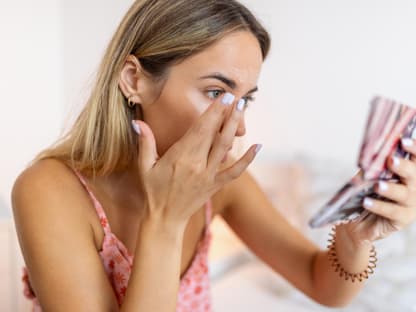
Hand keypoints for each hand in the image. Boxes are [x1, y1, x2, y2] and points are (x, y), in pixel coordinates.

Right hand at [131, 93, 259, 227]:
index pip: (201, 128)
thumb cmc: (153, 191)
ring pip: (226, 147)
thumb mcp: (144, 167)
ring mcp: (209, 175)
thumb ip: (145, 143)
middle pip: (216, 134)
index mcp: (181, 156)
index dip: (214, 111)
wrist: (164, 219)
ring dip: (235, 127)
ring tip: (243, 109)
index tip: (224, 97)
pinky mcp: (215, 185)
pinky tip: (258, 146)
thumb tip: (137, 122)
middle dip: (227, 113)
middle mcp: (198, 164)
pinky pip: (235, 171)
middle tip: (237, 97)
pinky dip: (248, 159)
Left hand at [344, 138, 415, 244]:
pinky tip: (366, 201)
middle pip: (414, 175)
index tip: (403, 140)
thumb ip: (373, 165)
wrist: (357, 221)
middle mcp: (415, 186)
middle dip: (404, 166)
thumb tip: (369, 153)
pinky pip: (392, 212)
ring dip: (391, 188)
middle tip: (391, 160)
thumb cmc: (366, 192)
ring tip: (378, 185)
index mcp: (410, 172)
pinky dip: (379, 206)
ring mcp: (411, 204)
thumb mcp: (369, 175)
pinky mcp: (403, 219)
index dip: (414, 149)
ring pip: (406, 194)